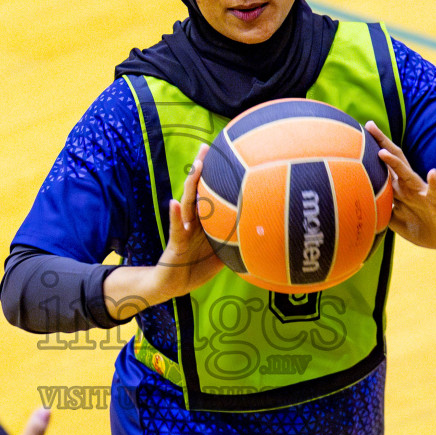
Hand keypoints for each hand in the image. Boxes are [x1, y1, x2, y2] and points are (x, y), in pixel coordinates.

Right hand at [104, 144, 225, 317]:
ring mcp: (184, 229)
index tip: (226, 154)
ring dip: (191, 183)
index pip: (210, 192)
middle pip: (197, 189)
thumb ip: (236, 244)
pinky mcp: (175, 243)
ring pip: (187, 202)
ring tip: (197, 166)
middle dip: (201, 168)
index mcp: (204, 220)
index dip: (216, 175)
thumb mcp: (222, 254)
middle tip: (207, 147)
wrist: (174, 286)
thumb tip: (262, 238)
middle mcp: (193, 219)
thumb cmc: (197, 268)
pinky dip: (175, 216)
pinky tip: (174, 203)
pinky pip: (177, 228)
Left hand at [365, 122, 435, 249]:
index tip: (361, 134)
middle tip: (370, 126)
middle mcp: (412, 188)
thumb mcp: (400, 222)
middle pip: (395, 163)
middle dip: (383, 144)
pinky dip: (434, 183)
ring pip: (409, 176)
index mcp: (403, 191)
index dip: (374, 152)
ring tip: (383, 152)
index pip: (386, 169)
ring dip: (396, 164)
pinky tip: (433, 173)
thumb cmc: (424, 228)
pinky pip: (435, 193)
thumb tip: (366, 207)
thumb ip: (385, 212)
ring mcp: (424, 195)